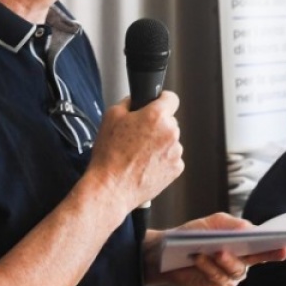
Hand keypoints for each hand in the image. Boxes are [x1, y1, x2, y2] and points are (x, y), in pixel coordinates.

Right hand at [86, 93, 183, 213]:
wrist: (111, 187)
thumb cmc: (109, 155)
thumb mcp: (111, 116)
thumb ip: (129, 102)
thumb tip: (136, 101)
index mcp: (156, 116)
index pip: (171, 98)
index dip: (162, 100)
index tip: (158, 104)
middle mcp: (170, 132)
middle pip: (169, 121)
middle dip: (156, 126)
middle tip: (137, 136)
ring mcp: (176, 152)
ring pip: (170, 140)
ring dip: (159, 144)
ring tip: (138, 154)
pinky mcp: (176, 168)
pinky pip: (171, 158)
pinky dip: (161, 160)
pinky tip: (145, 165)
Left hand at [144, 213, 285, 285]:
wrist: (169, 252)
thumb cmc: (194, 235)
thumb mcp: (212, 223)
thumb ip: (231, 224)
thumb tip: (249, 228)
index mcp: (245, 246)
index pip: (264, 247)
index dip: (276, 249)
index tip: (285, 246)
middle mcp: (241, 262)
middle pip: (254, 260)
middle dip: (257, 254)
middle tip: (253, 245)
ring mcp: (230, 276)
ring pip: (235, 270)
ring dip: (224, 260)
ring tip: (214, 251)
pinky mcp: (216, 285)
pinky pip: (217, 278)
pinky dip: (208, 267)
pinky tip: (200, 257)